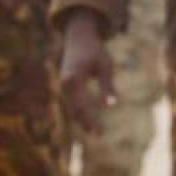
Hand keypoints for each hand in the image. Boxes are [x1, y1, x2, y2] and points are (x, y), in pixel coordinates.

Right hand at [56, 9, 115, 135]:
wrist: (78, 37)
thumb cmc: (95, 51)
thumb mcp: (105, 66)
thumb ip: (107, 86)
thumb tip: (112, 105)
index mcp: (74, 79)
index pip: (83, 106)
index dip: (91, 120)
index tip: (100, 132)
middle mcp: (65, 84)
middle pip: (75, 109)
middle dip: (86, 124)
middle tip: (98, 137)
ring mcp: (64, 84)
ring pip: (72, 107)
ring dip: (82, 120)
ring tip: (94, 133)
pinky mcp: (66, 84)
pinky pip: (72, 102)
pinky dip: (79, 112)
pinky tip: (87, 121)